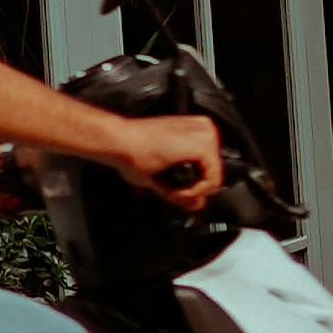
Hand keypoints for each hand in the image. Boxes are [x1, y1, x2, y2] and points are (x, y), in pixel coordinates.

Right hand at [96, 109, 226, 208]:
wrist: (119, 142)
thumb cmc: (132, 150)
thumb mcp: (163, 174)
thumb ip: (184, 190)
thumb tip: (199, 204)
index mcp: (195, 130)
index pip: (209, 166)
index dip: (192, 184)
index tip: (173, 187)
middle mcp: (203, 128)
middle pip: (212, 173)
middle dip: (192, 189)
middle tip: (169, 189)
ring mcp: (205, 135)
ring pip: (213, 180)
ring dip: (190, 191)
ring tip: (169, 188)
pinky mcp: (203, 146)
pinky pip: (211, 182)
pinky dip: (193, 191)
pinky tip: (174, 187)